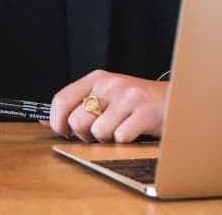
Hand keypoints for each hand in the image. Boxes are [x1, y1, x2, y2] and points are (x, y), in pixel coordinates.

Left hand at [49, 69, 168, 142]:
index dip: (57, 121)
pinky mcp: (145, 112)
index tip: (63, 132)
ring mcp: (128, 97)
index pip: (61, 98)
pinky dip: (124, 143)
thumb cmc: (136, 103)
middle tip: (98, 134)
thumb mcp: (106, 97)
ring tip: (118, 132)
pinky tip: (133, 134)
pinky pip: (120, 138)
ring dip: (106, 140)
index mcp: (96, 78)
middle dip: (85, 135)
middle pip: (77, 120)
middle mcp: (110, 84)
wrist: (178, 100)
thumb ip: (78, 106)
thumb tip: (43, 120)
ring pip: (98, 132)